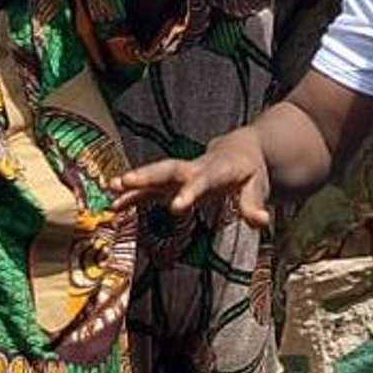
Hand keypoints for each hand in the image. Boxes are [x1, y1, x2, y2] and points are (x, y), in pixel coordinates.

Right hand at [113, 126, 272, 228]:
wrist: (241, 150)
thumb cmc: (249, 171)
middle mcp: (196, 167)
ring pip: (156, 174)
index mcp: (218, 169)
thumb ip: (254, 205)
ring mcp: (183, 172)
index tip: (175, 207)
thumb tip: (261, 221)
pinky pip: (152, 186)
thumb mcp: (256, 187)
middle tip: (126, 182)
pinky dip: (133, 193)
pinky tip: (115, 204)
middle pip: (170, 168)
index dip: (190, 191)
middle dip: (148, 175)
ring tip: (111, 189)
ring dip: (135, 181)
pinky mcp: (174, 180)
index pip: (203, 180)